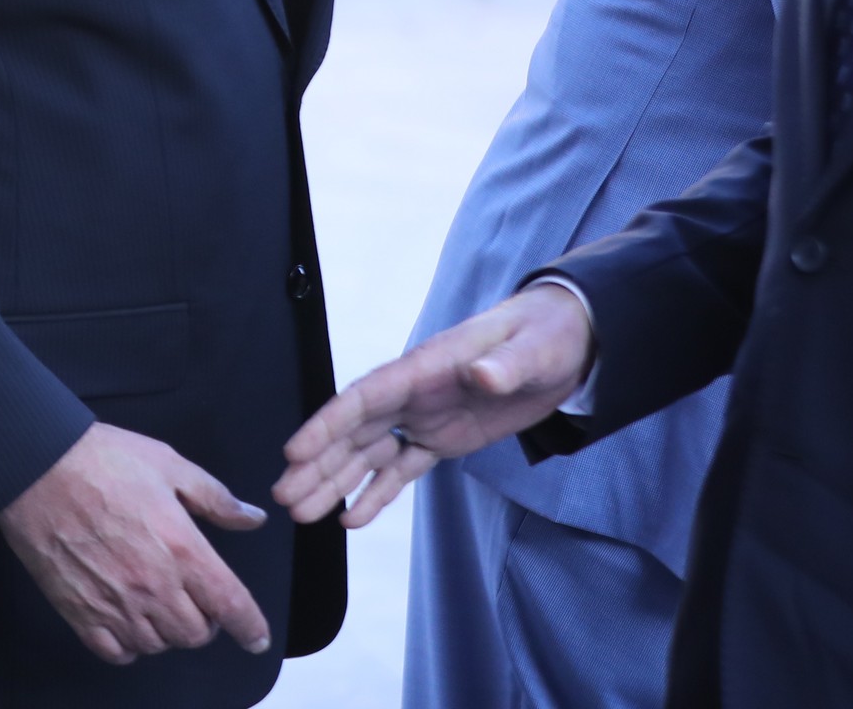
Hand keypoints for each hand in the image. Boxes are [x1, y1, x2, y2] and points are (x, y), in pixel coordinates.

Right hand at [0, 421, 273, 664]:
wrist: (38, 466)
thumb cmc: (104, 459)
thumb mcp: (171, 466)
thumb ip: (216, 499)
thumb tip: (252, 518)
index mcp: (183, 548)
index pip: (230, 604)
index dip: (250, 627)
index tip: (257, 637)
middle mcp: (153, 585)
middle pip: (196, 633)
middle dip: (206, 621)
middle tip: (198, 599)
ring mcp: (115, 603)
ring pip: (159, 645)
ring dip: (169, 632)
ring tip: (161, 605)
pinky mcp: (80, 612)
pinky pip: (117, 652)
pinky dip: (131, 644)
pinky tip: (129, 621)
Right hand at [272, 281, 593, 529]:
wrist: (568, 342)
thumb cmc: (547, 334)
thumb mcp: (532, 349)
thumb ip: (504, 365)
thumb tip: (482, 375)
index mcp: (426, 367)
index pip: (365, 397)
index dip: (327, 424)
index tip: (294, 452)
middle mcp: (415, 393)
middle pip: (355, 431)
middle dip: (318, 463)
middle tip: (284, 497)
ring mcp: (426, 416)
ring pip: (370, 453)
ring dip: (336, 481)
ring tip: (303, 514)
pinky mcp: (444, 438)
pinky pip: (403, 468)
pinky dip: (378, 493)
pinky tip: (352, 518)